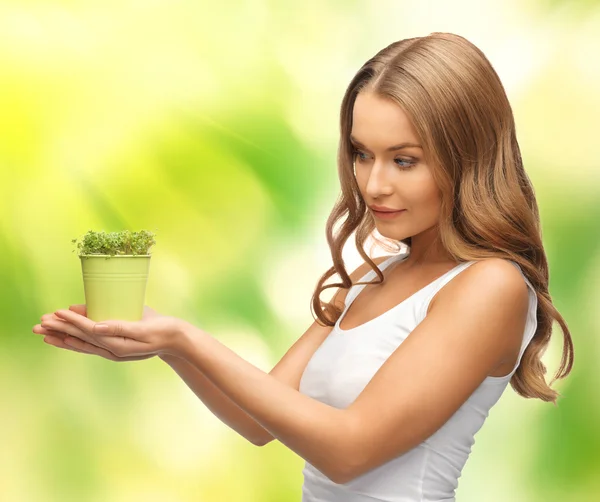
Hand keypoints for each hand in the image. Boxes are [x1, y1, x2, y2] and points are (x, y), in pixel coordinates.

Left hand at [34, 304, 187, 357]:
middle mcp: (111, 349)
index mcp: (117, 345)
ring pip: (82, 343)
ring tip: (44, 332)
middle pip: (80, 339)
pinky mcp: (115, 344)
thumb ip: (120, 327)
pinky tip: (68, 333)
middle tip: (38, 324)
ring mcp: (112, 349)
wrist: (177, 340)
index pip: (89, 332)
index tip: (56, 313)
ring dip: (63, 336)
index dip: (72, 322)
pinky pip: (91, 343)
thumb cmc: (164, 330)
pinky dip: (77, 337)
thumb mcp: (145, 328)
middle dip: (59, 330)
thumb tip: (96, 327)